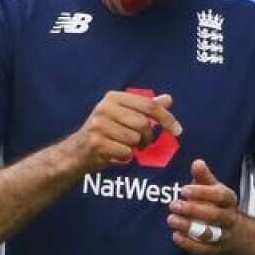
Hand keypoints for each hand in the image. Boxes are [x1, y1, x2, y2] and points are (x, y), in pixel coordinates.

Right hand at [66, 91, 181, 173]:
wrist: (76, 152)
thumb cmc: (105, 133)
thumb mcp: (123, 116)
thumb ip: (145, 108)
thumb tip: (168, 99)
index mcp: (113, 97)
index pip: (148, 105)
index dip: (166, 118)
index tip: (177, 130)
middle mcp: (104, 108)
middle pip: (143, 123)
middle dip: (147, 137)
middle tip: (142, 143)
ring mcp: (99, 126)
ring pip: (134, 138)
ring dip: (135, 147)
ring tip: (125, 147)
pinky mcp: (96, 143)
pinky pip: (126, 152)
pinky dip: (125, 156)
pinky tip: (115, 154)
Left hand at [167, 160, 237, 254]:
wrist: (238, 235)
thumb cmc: (219, 205)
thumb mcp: (215, 189)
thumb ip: (204, 177)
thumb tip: (197, 163)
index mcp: (229, 200)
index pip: (220, 196)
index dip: (202, 192)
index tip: (183, 190)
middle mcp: (229, 218)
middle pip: (215, 215)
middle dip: (192, 210)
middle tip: (173, 204)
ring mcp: (224, 235)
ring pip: (208, 233)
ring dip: (188, 227)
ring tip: (171, 219)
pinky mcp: (216, 250)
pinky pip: (204, 249)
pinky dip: (189, 244)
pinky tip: (175, 236)